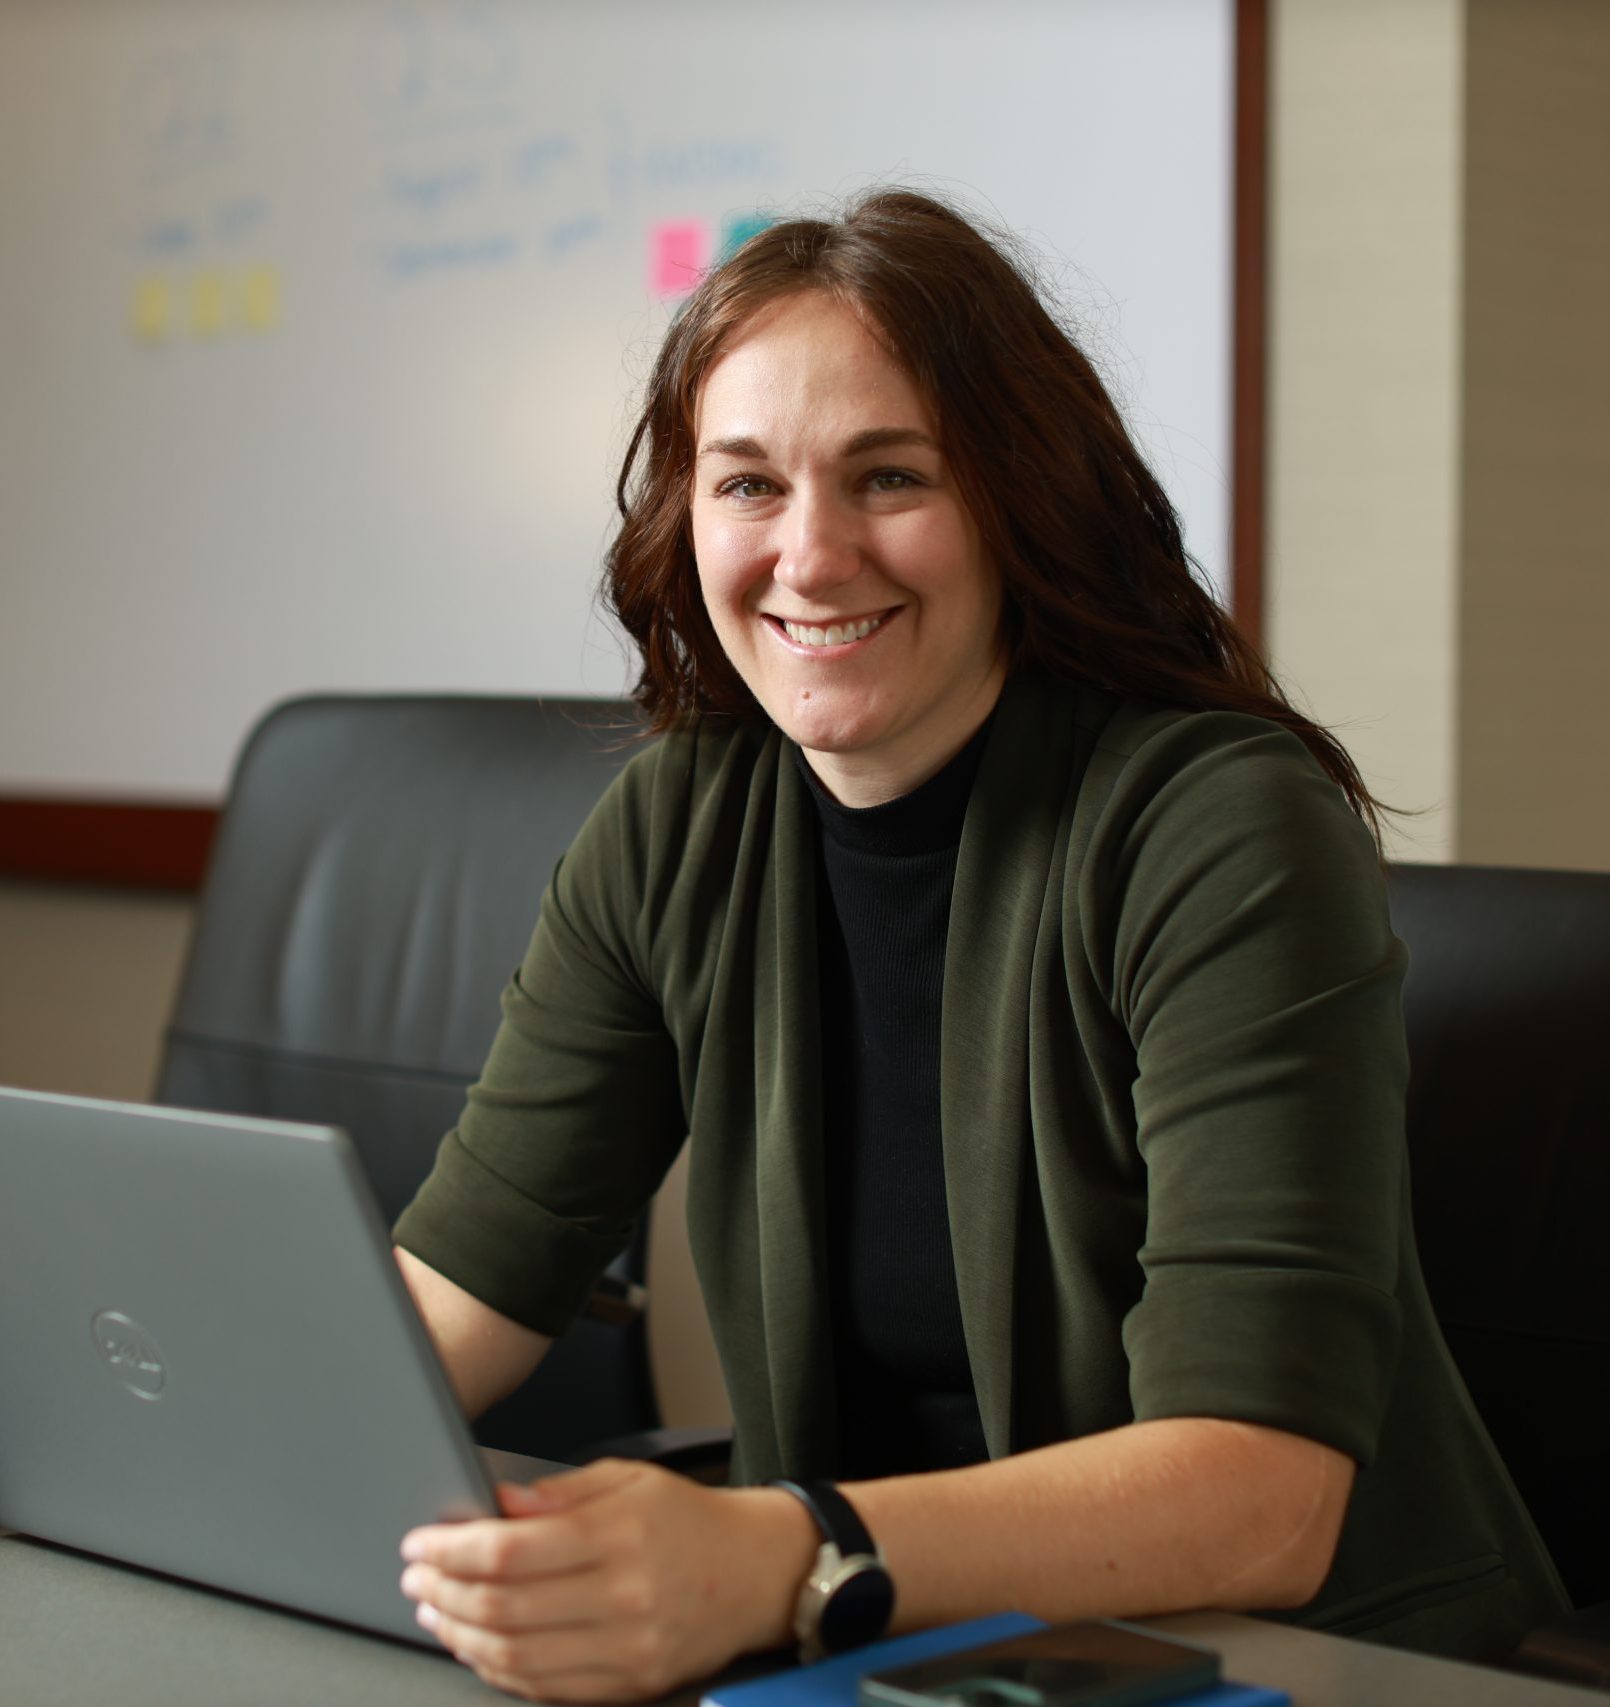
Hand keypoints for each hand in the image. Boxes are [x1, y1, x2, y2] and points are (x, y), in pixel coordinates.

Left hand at [399, 1458, 816, 1701]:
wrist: (756, 1573)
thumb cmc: (689, 1519)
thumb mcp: (628, 1479)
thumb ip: (557, 1493)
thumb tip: (495, 1503)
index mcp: (619, 1533)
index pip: (511, 1549)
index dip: (452, 1549)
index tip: (420, 1544)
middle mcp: (623, 1596)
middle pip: (504, 1607)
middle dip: (443, 1592)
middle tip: (416, 1578)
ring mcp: (626, 1649)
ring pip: (515, 1656)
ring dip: (461, 1635)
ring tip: (436, 1612)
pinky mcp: (629, 1685)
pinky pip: (544, 1687)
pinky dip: (498, 1669)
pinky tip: (478, 1645)